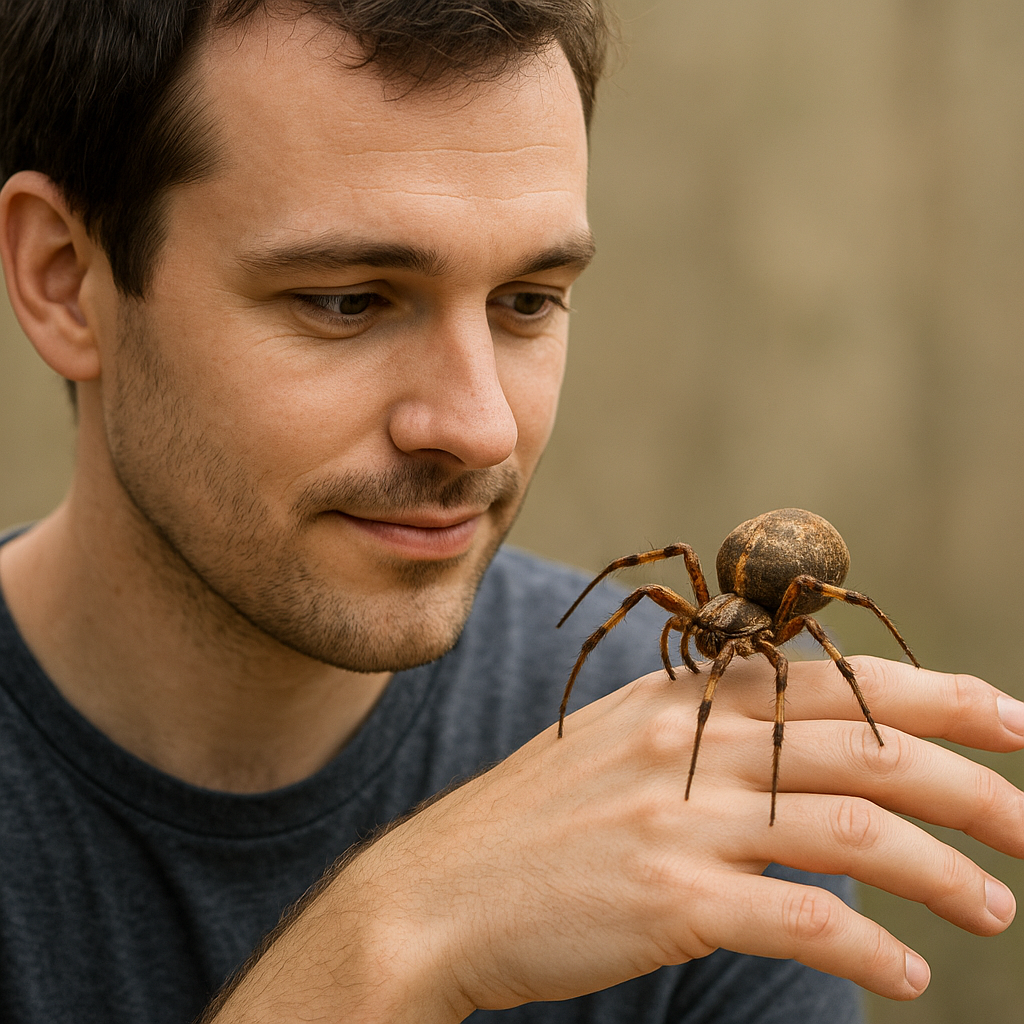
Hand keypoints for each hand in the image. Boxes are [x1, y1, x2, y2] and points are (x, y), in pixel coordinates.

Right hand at [210, 657, 1023, 1021]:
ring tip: (1000, 908)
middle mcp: (687, 742)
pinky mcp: (666, 898)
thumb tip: (810, 760)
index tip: (1008, 717)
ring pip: (852, 830)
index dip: (932, 692)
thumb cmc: (533, 825)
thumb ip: (710, 737)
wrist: (434, 895)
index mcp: (679, 697)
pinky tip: (910, 974)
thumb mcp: (620, 747)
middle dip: (968, 782)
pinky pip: (801, 919)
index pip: (829, 679)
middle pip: (861, 747)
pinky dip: (871, 948)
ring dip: (945, 871)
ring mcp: (678, 818)